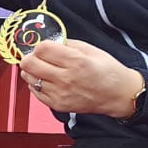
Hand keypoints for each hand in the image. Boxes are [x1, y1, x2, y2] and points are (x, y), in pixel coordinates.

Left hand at [18, 38, 143, 117]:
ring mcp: (60, 94)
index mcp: (76, 62)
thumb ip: (67, 44)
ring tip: (43, 69)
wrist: (118, 95)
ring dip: (32, 71)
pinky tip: (47, 80)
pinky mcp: (58, 105)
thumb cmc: (108, 71)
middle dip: (31, 57)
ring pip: (29, 78)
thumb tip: (49, 42)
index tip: (46, 47)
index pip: (42, 49)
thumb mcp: (91, 50)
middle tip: (39, 57)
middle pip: (29, 64)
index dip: (41, 45)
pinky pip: (35, 92)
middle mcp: (66, 79)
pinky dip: (36, 84)